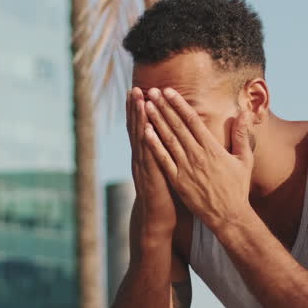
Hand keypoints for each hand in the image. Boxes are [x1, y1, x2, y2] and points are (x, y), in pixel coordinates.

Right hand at [127, 87, 176, 239]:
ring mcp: (143, 166)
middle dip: (136, 108)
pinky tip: (145, 126)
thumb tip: (173, 137)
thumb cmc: (166, 195)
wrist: (158, 219)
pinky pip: (148, 155)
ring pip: (139, 137)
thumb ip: (167, 152)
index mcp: (146, 155)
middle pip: (137, 128)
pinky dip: (145, 140)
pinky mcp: (150, 176)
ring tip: (137, 100)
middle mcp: (141, 158)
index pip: (142, 128)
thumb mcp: (165, 169)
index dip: (140, 111)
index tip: (141, 91)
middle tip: (135, 88)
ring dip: (138, 118)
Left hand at [143, 88, 255, 231]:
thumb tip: (245, 113)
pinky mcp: (178, 181)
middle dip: (164, 107)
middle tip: (152, 91)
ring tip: (146, 106)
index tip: (168, 91)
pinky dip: (154, 145)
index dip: (179, 104)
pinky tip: (145, 132)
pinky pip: (163, 160)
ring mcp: (186, 168)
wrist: (228, 215)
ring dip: (156, 121)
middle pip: (177, 126)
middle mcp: (197, 155)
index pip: (192, 120)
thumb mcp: (244, 159)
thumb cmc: (237, 187)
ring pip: (168, 139)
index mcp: (212, 147)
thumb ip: (241, 135)